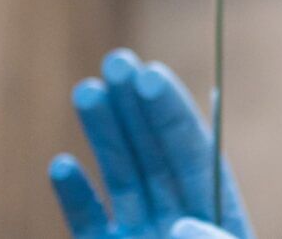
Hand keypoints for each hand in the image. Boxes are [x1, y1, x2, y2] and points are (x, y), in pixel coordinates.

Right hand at [48, 48, 253, 238]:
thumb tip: (184, 224)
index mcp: (219, 217)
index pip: (195, 155)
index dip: (173, 114)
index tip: (150, 74)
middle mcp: (178, 220)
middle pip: (156, 156)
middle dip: (135, 108)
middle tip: (117, 60)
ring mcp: (140, 238)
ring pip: (121, 179)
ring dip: (104, 135)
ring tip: (87, 90)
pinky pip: (87, 224)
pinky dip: (74, 197)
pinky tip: (62, 164)